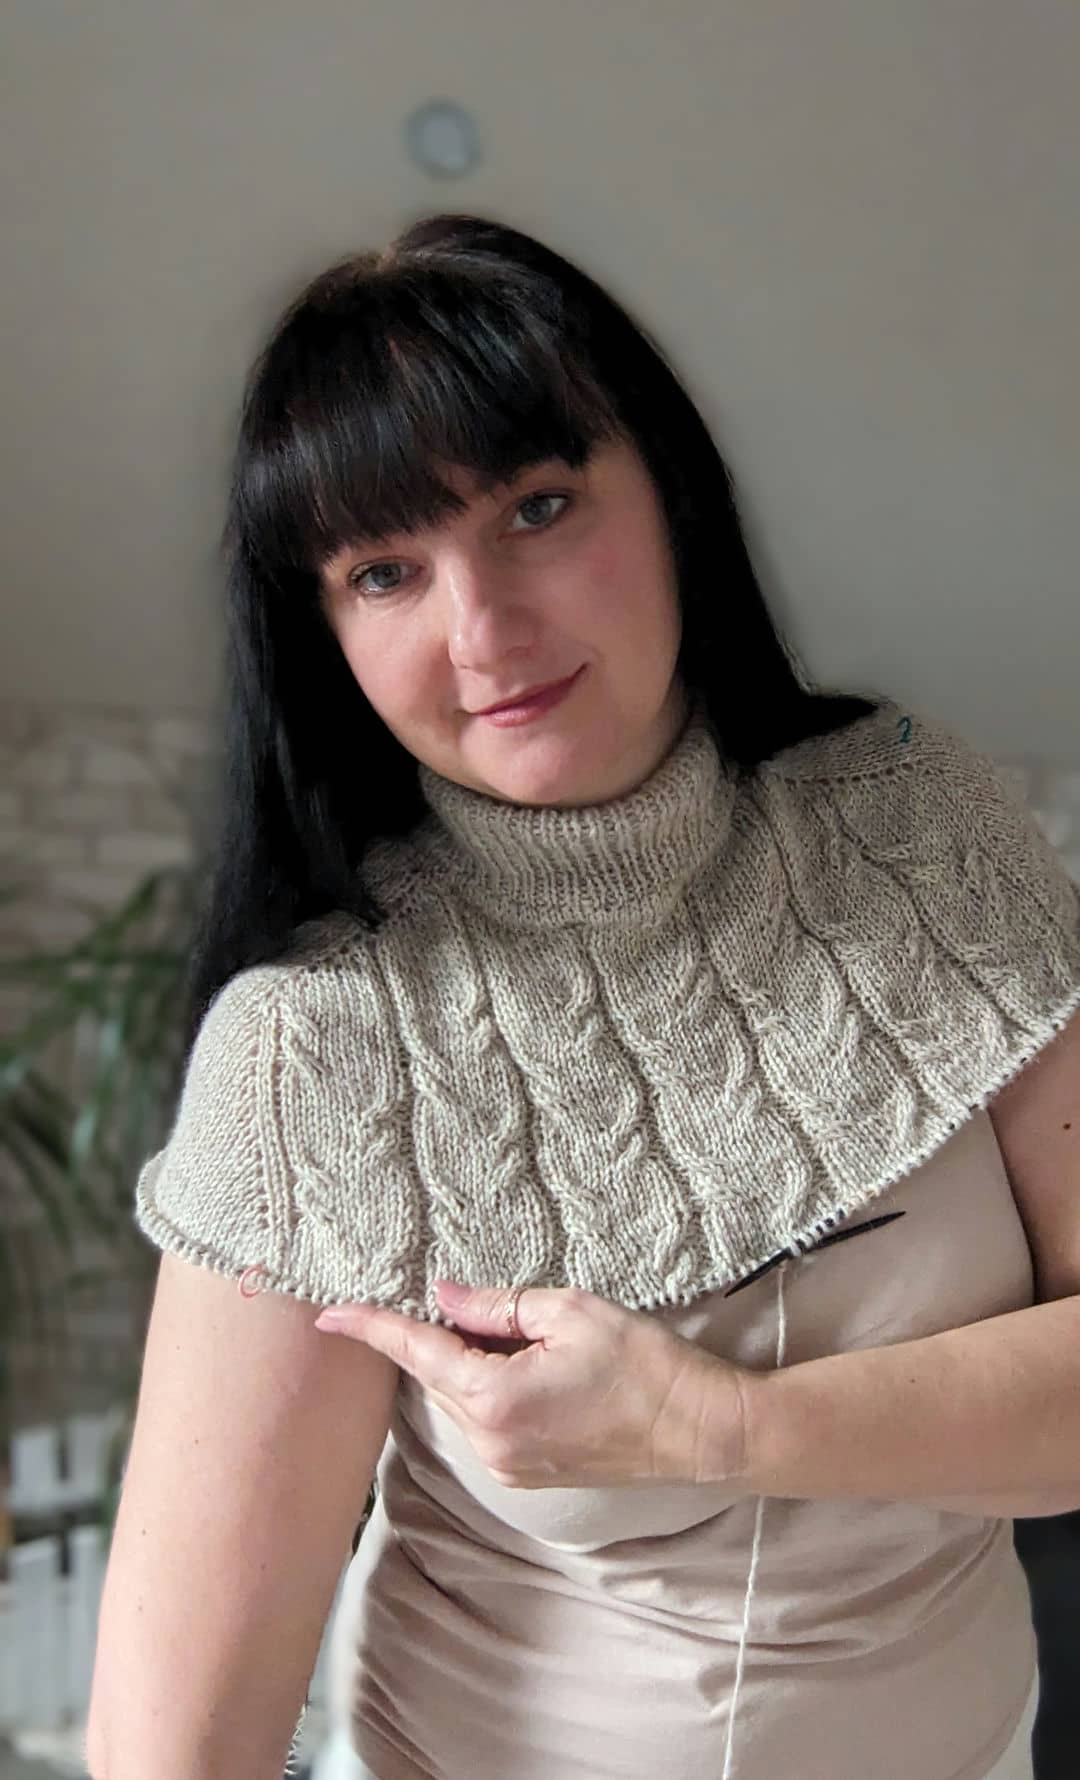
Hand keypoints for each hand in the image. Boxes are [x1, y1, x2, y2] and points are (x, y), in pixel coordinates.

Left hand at [315, 1282, 749, 1490]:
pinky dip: (486, 1387)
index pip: (415, 1353)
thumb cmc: (645, 1366)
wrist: (701, 1430)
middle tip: (460, 1296)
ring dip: (463, 1363)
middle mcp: (490, 1443)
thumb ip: (497, 1305)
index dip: (370, 1328)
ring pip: (458, 1401)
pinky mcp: (528, 1474)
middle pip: (434, 1378)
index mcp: (494, 1399)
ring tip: (510, 1329)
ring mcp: (508, 1466)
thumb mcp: (570, 1313)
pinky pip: (484, 1422)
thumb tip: (444, 1295)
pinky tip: (521, 1361)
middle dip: (434, 1336)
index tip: (328, 1313)